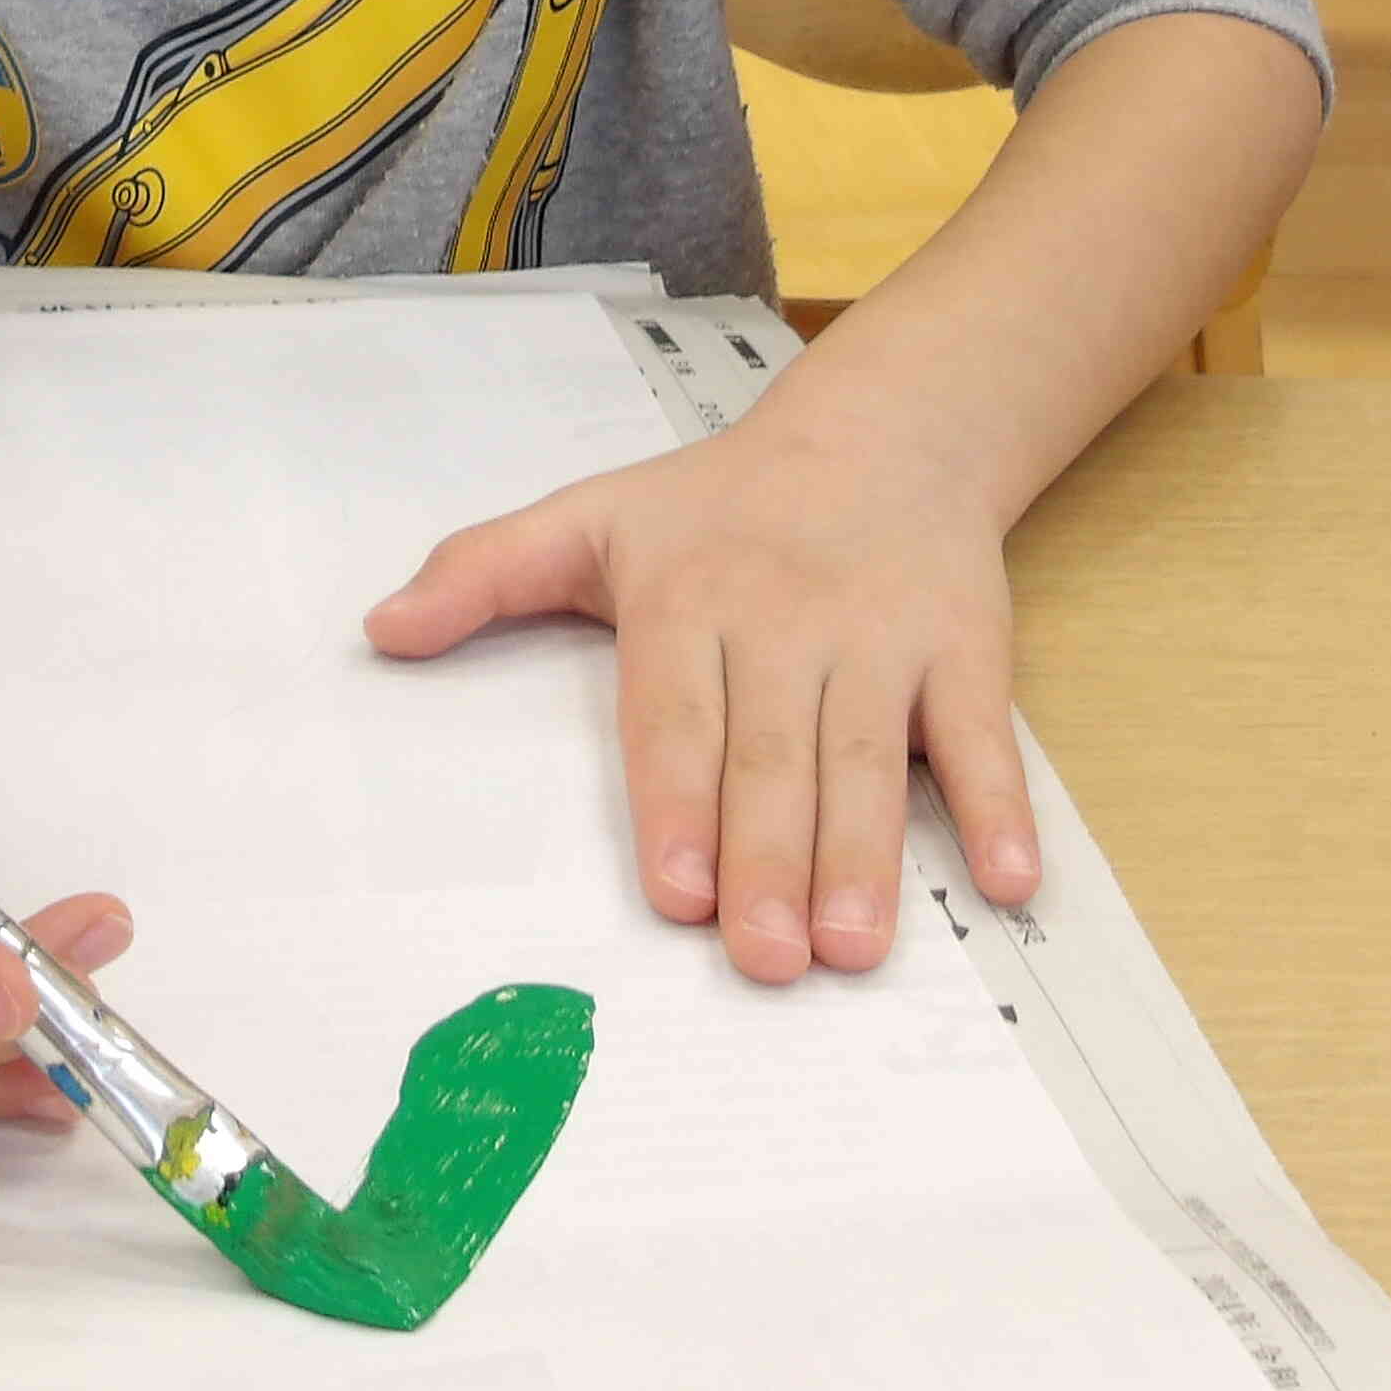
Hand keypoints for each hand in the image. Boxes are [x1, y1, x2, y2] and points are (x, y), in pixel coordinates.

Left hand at [365, 400, 1035, 983]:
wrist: (885, 430)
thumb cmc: (720, 503)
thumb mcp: (592, 518)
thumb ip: (484, 574)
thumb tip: (379, 631)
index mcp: (689, 596)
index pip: (678, 713)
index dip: (677, 803)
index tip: (673, 894)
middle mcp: (787, 620)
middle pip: (774, 754)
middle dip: (769, 858)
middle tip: (765, 959)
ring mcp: (882, 638)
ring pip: (870, 757)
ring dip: (867, 856)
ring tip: (854, 950)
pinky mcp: (965, 649)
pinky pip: (985, 736)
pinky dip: (1003, 808)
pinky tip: (1011, 883)